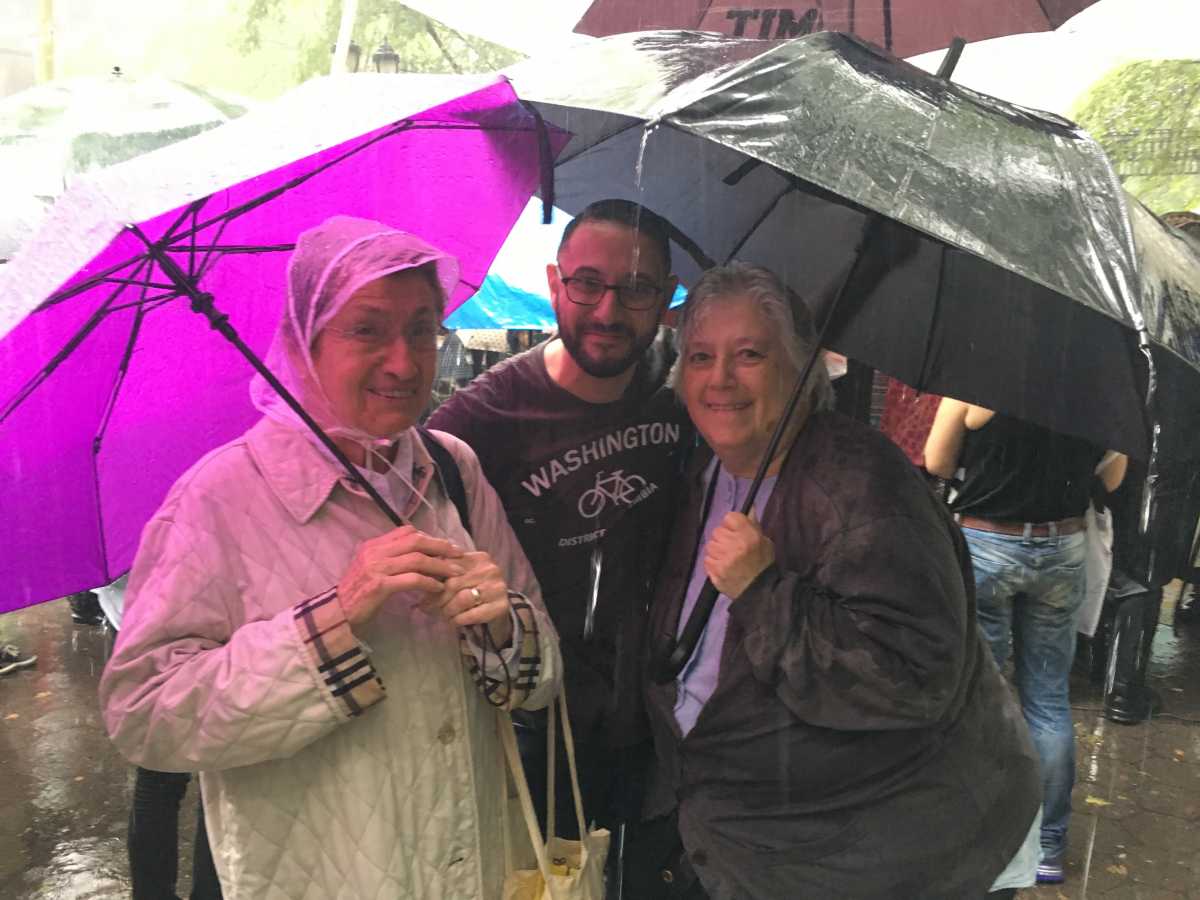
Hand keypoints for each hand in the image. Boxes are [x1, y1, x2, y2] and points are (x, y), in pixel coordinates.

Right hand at [338, 526, 464, 627]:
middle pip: (416, 541)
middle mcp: (374, 552)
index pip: (406, 531)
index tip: (445, 546)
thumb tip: (417, 553)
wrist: (336, 614)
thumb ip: (390, 558)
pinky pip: (411, 579)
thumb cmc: (357, 594)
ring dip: (439, 565)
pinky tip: (438, 588)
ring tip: (455, 573)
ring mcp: (376, 568)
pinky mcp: (379, 585)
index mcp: (373, 545)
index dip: (429, 537)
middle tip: (458, 555)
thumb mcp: (370, 569)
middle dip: (440, 547)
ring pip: (417, 560)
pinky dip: (428, 582)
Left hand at [422, 551, 513, 644]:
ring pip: (462, 599)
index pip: (448, 566)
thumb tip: (415, 574)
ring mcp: (498, 587)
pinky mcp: (502, 606)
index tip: (421, 591)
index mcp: (477, 557)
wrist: (496, 610)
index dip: (431, 579)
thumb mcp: (459, 577)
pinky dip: (458, 620)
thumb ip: (442, 572)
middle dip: (436, 599)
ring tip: (441, 615)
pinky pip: (472, 614)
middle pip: (453, 584)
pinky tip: (453, 621)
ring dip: (447, 611)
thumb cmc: (472, 591)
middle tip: (426, 608)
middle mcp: (490, 569)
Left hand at [704, 512, 773, 600]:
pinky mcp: (716, 570)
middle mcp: (736, 544)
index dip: (732, 524)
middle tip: (732, 548)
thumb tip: (750, 506)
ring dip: (717, 550)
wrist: (758, 591)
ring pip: (710, 544)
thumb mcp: (764, 541)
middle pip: (718, 530)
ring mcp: (724, 558)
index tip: (735, 532)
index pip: (730, 517)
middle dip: (724, 538)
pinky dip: (713, 562)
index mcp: (749, 535)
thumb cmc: (762, 564)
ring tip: (728, 558)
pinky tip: (723, 566)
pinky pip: (707, 559)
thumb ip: (753, 524)